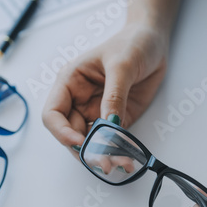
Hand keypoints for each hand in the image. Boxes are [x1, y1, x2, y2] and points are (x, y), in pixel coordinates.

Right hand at [42, 22, 167, 154]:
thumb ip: (114, 95)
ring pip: (92, 143)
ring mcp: (97, 113)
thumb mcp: (122, 65)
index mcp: (70, 83)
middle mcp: (79, 101)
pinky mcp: (117, 121)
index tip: (81, 143)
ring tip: (120, 165)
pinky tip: (129, 159)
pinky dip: (119, 153)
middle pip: (72, 135)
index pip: (53, 115)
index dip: (62, 133)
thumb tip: (109, 124)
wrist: (153, 42)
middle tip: (104, 163)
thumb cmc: (132, 44)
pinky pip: (113, 142)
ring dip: (103, 157)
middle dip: (86, 151)